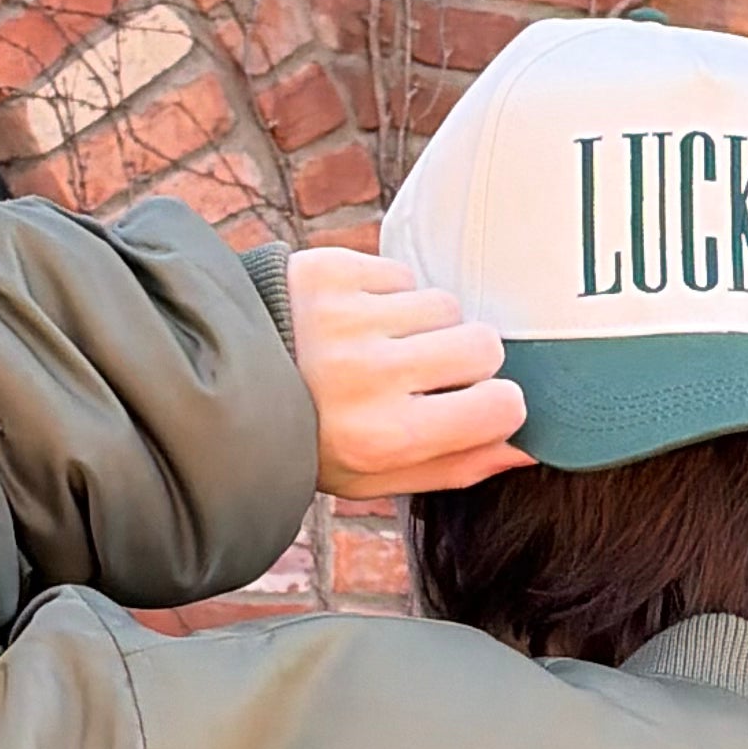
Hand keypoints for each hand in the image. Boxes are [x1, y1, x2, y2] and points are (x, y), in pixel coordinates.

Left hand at [286, 247, 531, 498]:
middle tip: (425, 374)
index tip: (476, 406)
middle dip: (468, 359)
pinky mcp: (330, 271)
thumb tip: (529, 449)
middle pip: (483, 345)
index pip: (500, 406)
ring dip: (425, 325)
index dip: (498, 405)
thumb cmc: (310, 439)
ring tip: (381, 346)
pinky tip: (355, 320)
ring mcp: (347, 317)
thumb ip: (456, 467)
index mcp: (381, 437)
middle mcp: (366, 375)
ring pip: (445, 304)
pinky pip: (402, 274)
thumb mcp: (374, 477)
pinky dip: (389, 295)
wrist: (218, 382)